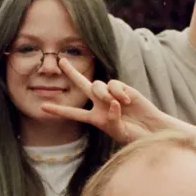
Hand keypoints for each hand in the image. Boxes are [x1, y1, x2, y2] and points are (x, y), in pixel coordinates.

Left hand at [40, 57, 169, 143]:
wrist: (153, 130)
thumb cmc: (135, 135)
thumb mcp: (119, 132)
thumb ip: (111, 120)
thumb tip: (110, 103)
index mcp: (95, 118)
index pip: (74, 113)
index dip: (59, 111)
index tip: (43, 107)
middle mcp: (100, 104)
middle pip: (82, 85)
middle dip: (72, 73)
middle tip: (59, 61)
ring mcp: (112, 95)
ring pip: (97, 85)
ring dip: (103, 93)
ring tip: (117, 103)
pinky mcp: (124, 89)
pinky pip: (114, 84)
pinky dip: (118, 91)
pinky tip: (127, 101)